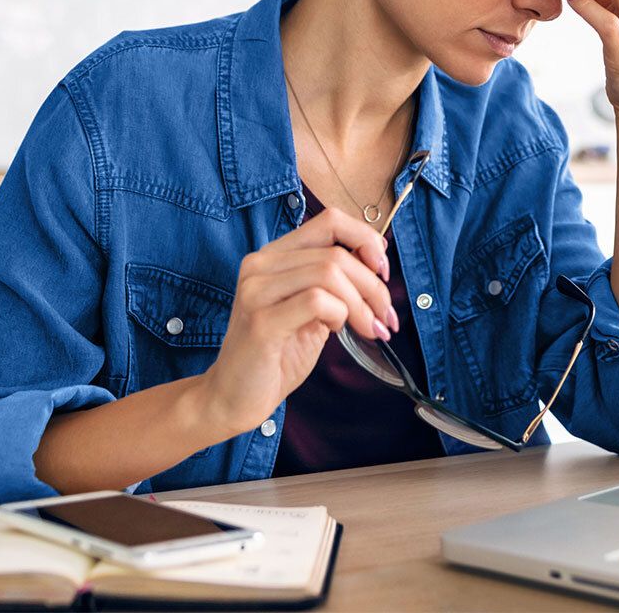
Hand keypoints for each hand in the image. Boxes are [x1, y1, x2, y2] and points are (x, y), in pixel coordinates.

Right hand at [199, 207, 393, 437]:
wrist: (233, 397)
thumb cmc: (276, 355)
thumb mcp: (312, 310)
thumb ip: (335, 283)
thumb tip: (378, 262)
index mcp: (275, 255)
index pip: (330, 220)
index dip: (366, 239)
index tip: (383, 270)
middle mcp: (261, 263)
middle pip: (336, 252)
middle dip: (373, 285)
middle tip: (385, 316)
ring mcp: (256, 289)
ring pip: (329, 273)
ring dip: (362, 304)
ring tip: (369, 328)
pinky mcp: (260, 320)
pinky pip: (317, 301)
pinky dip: (340, 315)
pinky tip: (336, 331)